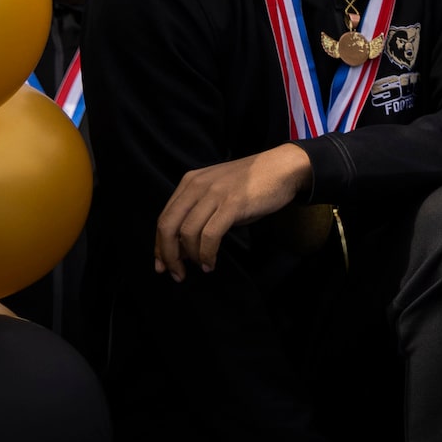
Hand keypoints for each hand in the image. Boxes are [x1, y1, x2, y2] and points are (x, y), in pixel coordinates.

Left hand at [154, 142, 311, 277]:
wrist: (283, 168)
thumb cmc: (253, 185)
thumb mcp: (219, 194)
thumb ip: (201, 214)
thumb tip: (186, 247)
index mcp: (190, 183)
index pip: (164, 217)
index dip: (159, 245)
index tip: (162, 264)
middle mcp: (197, 186)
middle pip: (168, 225)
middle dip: (168, 254)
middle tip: (175, 273)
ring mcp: (214, 194)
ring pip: (187, 232)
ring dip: (190, 257)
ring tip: (200, 268)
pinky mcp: (232, 203)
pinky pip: (210, 234)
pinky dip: (207, 253)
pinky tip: (210, 262)